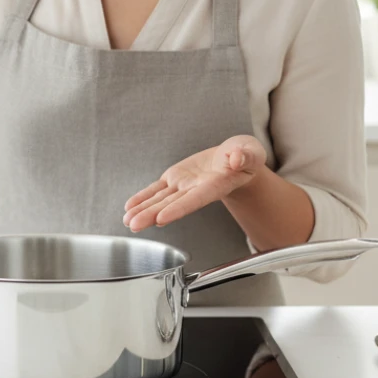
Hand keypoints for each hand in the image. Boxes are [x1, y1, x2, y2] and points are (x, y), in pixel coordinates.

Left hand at [123, 134, 266, 231]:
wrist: (236, 158)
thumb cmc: (246, 157)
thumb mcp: (251, 153)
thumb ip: (245, 156)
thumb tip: (236, 158)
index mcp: (216, 186)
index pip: (195, 200)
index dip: (178, 209)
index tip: (161, 219)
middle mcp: (197, 189)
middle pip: (172, 205)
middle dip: (152, 215)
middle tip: (134, 225)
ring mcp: (184, 185)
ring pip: (161, 199)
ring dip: (143, 210)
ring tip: (127, 221)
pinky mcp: (175, 178)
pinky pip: (156, 189)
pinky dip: (143, 197)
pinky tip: (129, 207)